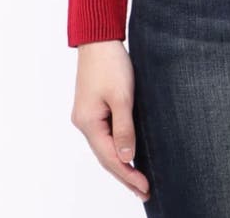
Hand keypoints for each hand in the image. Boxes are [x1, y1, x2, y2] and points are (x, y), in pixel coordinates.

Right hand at [70, 40, 149, 201]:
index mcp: (89, 123)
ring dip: (121, 164)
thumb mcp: (122, 97)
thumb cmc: (111, 64)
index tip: (146, 188)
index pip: (110, 158)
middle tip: (145, 191)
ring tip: (138, 180)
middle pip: (105, 157)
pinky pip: (105, 135)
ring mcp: (87, 116)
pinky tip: (126, 154)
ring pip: (105, 147)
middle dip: (125, 175)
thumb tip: (127, 158)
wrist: (99, 39)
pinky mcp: (93, 107)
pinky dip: (116, 148)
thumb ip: (125, 129)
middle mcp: (84, 123)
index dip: (128, 175)